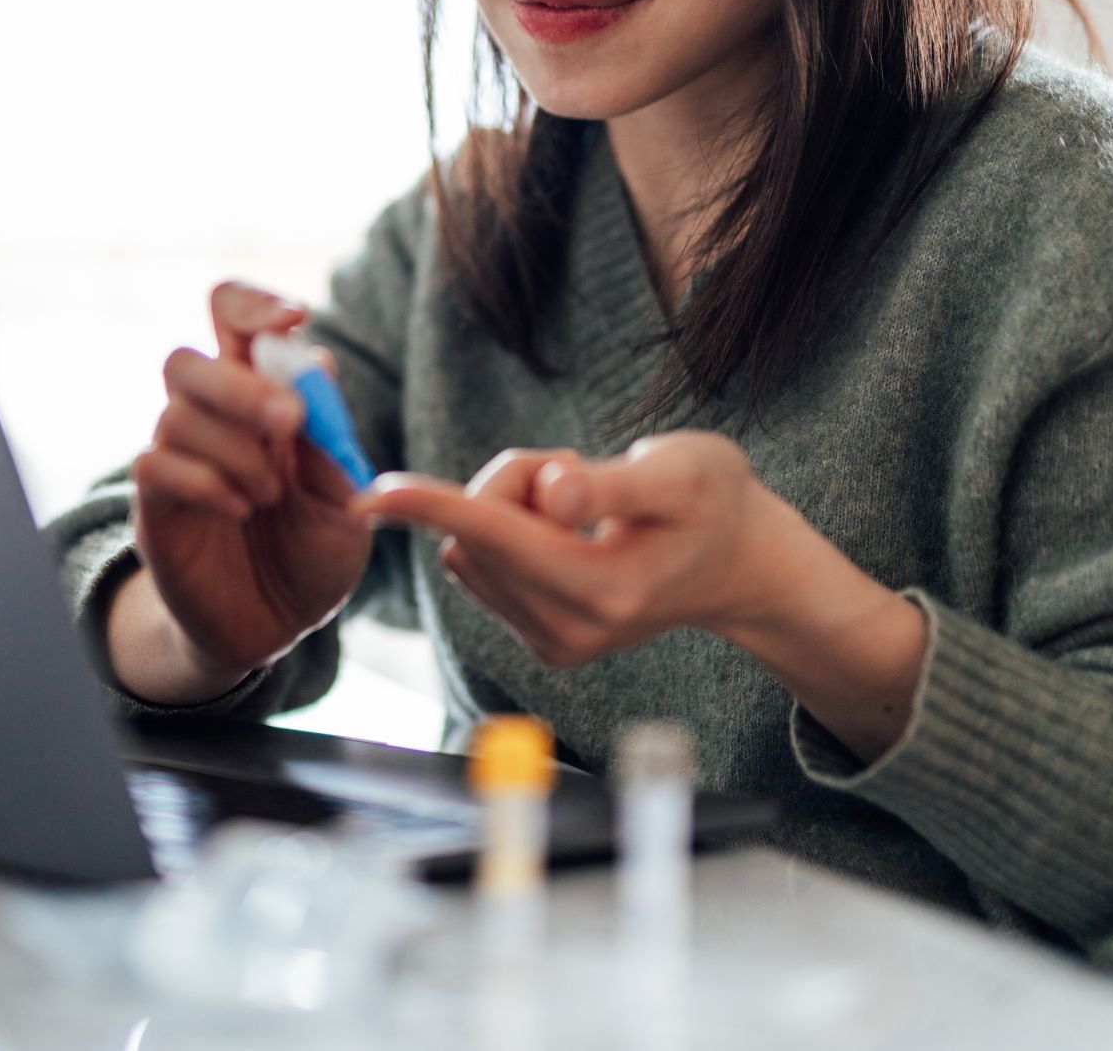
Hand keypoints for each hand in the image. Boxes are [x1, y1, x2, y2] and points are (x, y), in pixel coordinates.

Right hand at [127, 281, 373, 683]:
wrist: (276, 626)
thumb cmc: (312, 551)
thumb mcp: (344, 500)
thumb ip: (331, 440)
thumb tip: (319, 364)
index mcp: (259, 395)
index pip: (233, 318)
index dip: (254, 304)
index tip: (294, 318)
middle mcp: (210, 419)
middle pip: (184, 361)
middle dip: (238, 384)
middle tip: (287, 422)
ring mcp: (177, 459)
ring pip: (176, 414)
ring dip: (236, 451)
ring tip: (270, 495)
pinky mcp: (155, 505)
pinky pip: (155, 465)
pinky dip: (205, 482)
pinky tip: (239, 509)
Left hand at [348, 431, 794, 665]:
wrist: (739, 564)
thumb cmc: (715, 501)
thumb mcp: (682, 472)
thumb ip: (612, 484)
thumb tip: (553, 493)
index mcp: (605, 589)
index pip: (496, 536)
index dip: (434, 504)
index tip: (372, 493)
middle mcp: (570, 630)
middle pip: (477, 532)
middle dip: (511, 484)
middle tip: (578, 470)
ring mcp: (553, 643)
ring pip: (470, 549)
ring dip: (508, 509)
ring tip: (582, 503)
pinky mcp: (541, 641)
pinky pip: (481, 570)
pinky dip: (509, 536)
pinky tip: (570, 533)